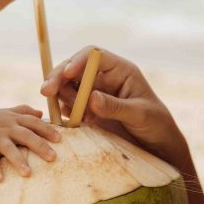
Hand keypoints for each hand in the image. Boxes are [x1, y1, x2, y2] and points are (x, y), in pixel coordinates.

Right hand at [0, 106, 60, 181]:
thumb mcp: (8, 112)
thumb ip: (24, 111)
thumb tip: (41, 113)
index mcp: (14, 119)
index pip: (34, 122)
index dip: (47, 129)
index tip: (59, 139)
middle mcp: (7, 128)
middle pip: (26, 135)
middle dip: (40, 146)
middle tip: (53, 157)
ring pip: (9, 148)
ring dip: (18, 160)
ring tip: (28, 173)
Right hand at [41, 46, 186, 165]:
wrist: (157, 147)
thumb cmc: (156, 125)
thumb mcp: (140, 115)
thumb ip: (116, 106)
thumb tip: (91, 98)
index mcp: (119, 70)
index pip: (93, 56)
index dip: (77, 60)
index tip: (67, 73)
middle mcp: (103, 78)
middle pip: (73, 68)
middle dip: (58, 77)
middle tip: (46, 91)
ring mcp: (93, 93)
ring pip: (67, 86)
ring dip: (61, 96)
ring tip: (70, 113)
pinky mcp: (87, 110)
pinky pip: (68, 105)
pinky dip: (63, 111)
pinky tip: (69, 121)